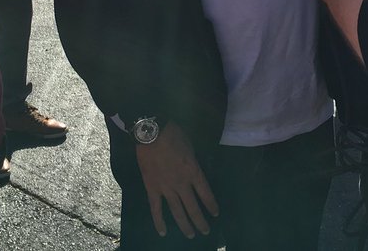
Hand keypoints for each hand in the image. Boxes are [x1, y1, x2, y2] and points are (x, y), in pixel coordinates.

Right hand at [135, 121, 217, 238]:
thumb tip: (194, 171)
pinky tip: (163, 232)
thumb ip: (193, 163)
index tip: (215, 214)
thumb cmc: (173, 135)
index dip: (211, 205)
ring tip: (191, 235)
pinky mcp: (152, 188)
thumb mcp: (191, 147)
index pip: (206, 194)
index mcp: (193, 172)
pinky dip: (159, 221)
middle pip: (193, 208)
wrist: (152, 132)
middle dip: (200, 221)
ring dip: (185, 225)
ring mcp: (166, 188)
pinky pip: (156, 208)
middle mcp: (182, 184)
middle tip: (205, 231)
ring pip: (177, 211)